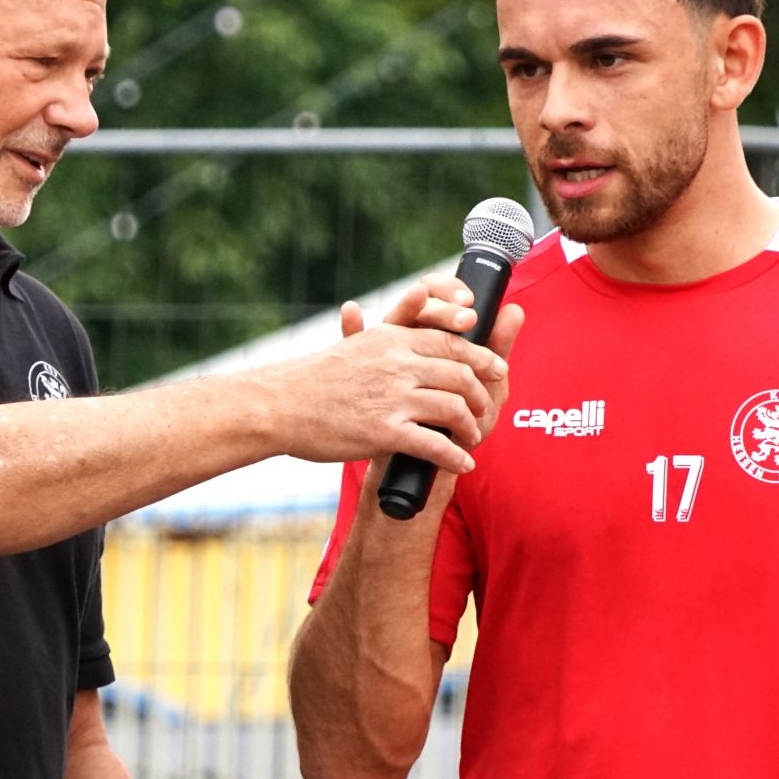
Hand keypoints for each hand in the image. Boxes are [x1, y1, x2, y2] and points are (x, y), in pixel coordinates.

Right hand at [272, 278, 521, 472]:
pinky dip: (455, 458)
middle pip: (461, 375)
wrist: (280, 404)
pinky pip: (435, 446)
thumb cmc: (316, 377)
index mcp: (394, 339)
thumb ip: (394, 331)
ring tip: (472, 438)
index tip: (498, 369)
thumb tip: (422, 314)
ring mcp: (394, 398)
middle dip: (482, 396)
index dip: (482, 357)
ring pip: (455, 410)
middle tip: (485, 410)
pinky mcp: (385, 432)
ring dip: (471, 427)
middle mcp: (399, 364)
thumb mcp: (358, 342)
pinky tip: (462, 464)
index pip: (453, 342)